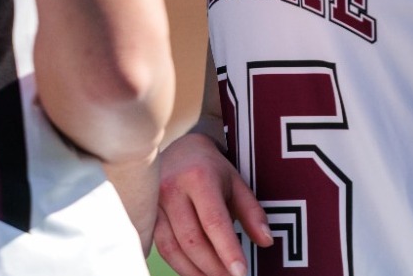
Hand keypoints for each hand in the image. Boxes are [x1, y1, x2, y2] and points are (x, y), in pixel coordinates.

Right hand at [152, 131, 270, 275]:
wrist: (181, 150)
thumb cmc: (212, 169)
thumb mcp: (237, 183)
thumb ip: (253, 213)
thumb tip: (266, 241)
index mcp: (199, 177)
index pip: (214, 221)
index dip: (227, 250)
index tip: (241, 272)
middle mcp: (172, 189)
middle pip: (192, 239)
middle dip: (213, 267)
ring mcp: (154, 203)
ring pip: (172, 248)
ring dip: (195, 271)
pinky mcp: (146, 215)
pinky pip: (160, 247)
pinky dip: (179, 265)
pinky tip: (195, 272)